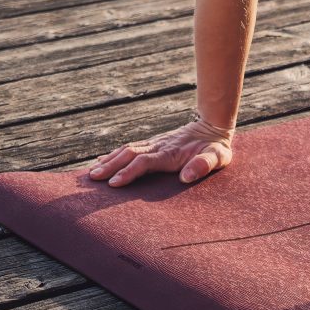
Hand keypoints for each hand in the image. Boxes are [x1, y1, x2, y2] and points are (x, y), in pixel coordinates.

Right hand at [84, 116, 235, 186]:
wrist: (212, 126)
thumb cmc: (215, 148)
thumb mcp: (217, 157)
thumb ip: (203, 165)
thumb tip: (186, 177)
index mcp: (170, 153)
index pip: (144, 162)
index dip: (129, 172)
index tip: (114, 183)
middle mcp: (158, 146)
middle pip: (129, 154)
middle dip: (110, 166)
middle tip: (92, 178)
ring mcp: (154, 143)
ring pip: (126, 150)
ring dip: (109, 160)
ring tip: (91, 172)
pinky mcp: (152, 143)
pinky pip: (130, 148)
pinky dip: (114, 154)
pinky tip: (102, 160)